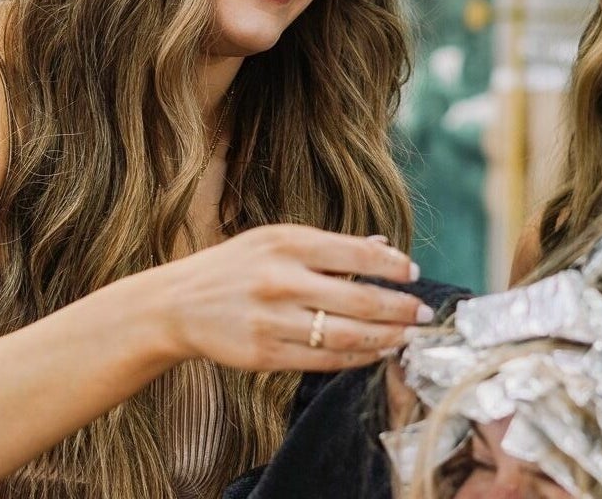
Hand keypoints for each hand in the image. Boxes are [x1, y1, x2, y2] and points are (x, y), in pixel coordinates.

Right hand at [153, 224, 431, 371]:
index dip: (392, 267)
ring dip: (385, 339)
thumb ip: (329, 246)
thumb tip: (383, 248)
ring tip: (407, 337)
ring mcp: (272, 320)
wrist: (178, 303)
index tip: (414, 274)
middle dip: (400, 309)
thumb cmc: (235, 266)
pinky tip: (375, 352)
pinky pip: (323, 361)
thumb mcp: (275, 240)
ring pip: (346, 335)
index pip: (356, 253)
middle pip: (358, 300)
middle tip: (424, 315)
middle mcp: (281, 280)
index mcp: (287, 243)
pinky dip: (356, 358)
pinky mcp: (265, 355)